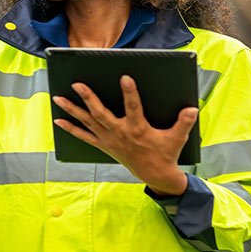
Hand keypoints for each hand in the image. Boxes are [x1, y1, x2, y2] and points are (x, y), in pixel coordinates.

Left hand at [52, 75, 197, 195]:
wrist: (155, 174)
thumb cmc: (166, 152)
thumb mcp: (177, 137)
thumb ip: (184, 122)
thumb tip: (192, 108)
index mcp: (138, 129)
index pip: (134, 107)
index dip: (130, 92)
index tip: (125, 77)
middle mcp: (120, 133)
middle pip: (101, 113)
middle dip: (88, 98)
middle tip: (77, 84)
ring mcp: (109, 139)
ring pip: (88, 122)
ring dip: (72, 110)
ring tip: (58, 98)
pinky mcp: (103, 145)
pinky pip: (83, 136)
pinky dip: (70, 128)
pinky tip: (57, 120)